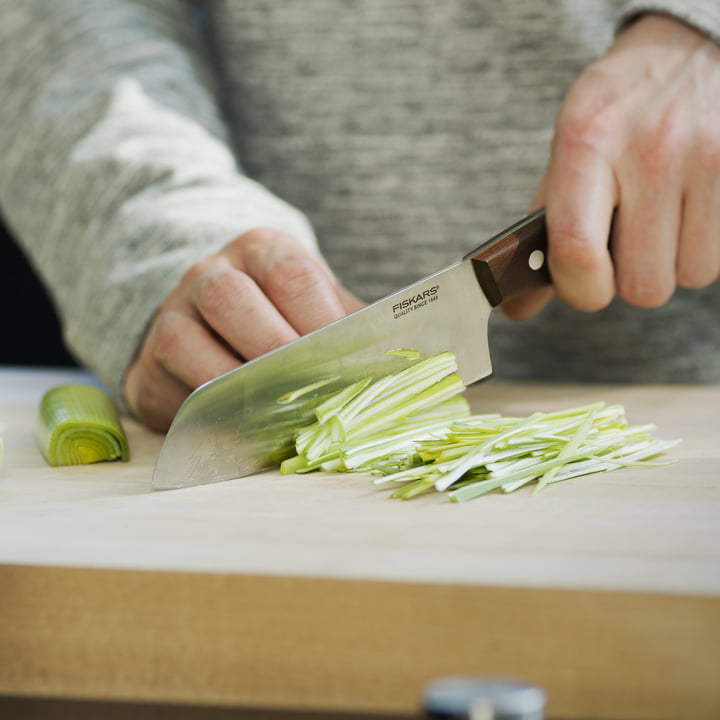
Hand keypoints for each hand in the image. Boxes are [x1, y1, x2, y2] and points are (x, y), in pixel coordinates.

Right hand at [124, 228, 363, 429]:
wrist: (214, 324)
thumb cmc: (284, 318)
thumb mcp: (317, 308)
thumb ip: (348, 329)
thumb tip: (400, 363)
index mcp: (262, 252)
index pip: (291, 275)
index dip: (320, 320)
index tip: (349, 362)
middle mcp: (210, 274)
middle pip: (230, 299)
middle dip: (272, 349)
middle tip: (311, 388)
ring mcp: (171, 315)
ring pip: (185, 341)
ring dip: (231, 382)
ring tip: (274, 412)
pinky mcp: (148, 365)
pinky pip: (169, 388)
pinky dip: (204, 411)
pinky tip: (240, 427)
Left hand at [504, 13, 719, 319]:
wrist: (690, 50)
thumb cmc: (617, 112)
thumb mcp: (568, 151)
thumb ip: (542, 232)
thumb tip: (516, 308)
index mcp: (585, 142)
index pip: (576, 250)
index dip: (579, 289)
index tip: (582, 283)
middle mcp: (650, 150)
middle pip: (642, 285)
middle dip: (630, 277)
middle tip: (625, 241)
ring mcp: (708, 159)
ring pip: (688, 276)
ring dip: (670, 261)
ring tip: (660, 218)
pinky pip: (719, 256)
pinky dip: (701, 245)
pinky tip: (688, 208)